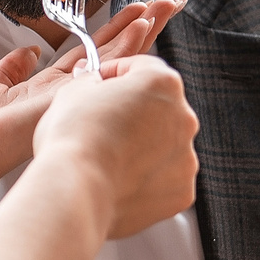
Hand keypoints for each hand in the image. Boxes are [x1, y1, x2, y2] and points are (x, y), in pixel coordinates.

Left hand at [0, 0, 186, 187]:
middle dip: (137, 29)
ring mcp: (74, 96)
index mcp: (45, 91)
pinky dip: (131, 42)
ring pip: (118, 57)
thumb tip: (27, 52)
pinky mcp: (74, 94)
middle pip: (110, 54)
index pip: (86, 57)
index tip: (128, 18)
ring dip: (142, 30)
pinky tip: (146, 23)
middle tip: (165, 5)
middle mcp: (66, 94)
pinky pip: (108, 63)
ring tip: (165, 6)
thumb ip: (10, 69)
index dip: (108, 36)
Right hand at [32, 54, 199, 240]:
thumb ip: (90, 80)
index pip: (143, 67)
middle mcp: (184, 118)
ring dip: (143, 148)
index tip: (100, 84)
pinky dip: (147, 180)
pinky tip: (119, 181)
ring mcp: (186, 158)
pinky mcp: (181, 192)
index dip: (116, 73)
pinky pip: (165, 180)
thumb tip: (92, 80)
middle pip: (159, 108)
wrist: (75, 189)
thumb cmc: (73, 138)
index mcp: (163, 83)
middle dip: (134, 113)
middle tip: (102, 124)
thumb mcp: (73, 91)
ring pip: (164, 147)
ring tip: (109, 159)